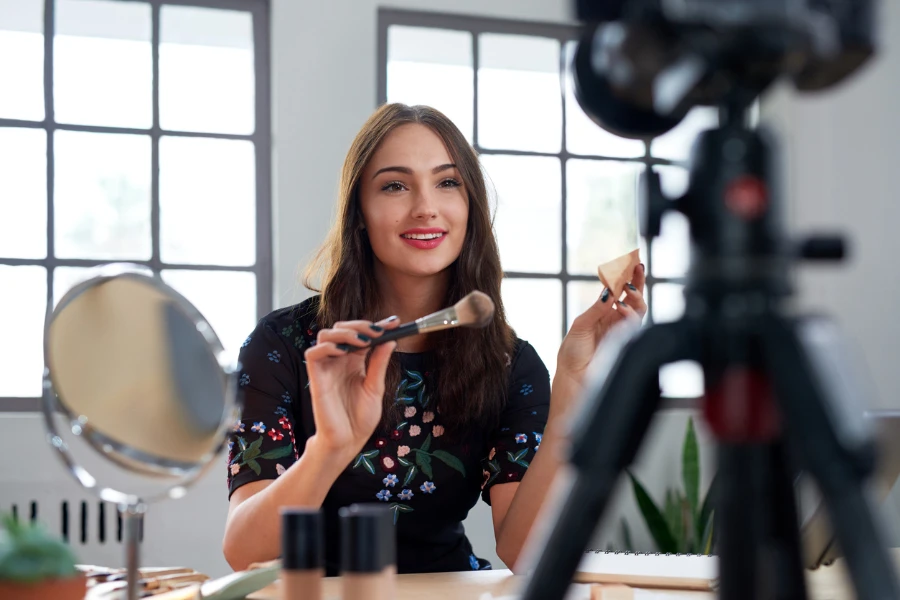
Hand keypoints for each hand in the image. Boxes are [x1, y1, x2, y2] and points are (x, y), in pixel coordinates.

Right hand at [303, 316, 399, 463]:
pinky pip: (313, 353)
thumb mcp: (376, 388)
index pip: (363, 335)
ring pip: (326, 335)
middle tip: (378, 331)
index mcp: (355, 362)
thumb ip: (379, 364)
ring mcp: (327, 368)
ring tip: (363, 341)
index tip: (395, 321)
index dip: (377, 325)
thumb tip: (390, 340)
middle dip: (360, 325)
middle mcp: (340, 361)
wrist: (348, 442)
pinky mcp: (316, 378)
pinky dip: (327, 347)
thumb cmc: (360, 419)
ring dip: (344, 332)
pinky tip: (343, 352)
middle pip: (342, 328)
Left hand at [555, 264, 646, 398]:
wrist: (574, 376)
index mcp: (603, 313)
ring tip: (627, 288)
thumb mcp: (581, 325)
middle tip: (637, 266)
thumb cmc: (573, 353)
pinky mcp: (626, 340)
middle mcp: (615, 319)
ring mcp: (622, 329)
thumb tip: (608, 291)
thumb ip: (596, 308)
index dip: (624, 276)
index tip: (629, 261)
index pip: (617, 290)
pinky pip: (634, 323)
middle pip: (632, 296)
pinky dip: (629, 312)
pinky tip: (620, 307)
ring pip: (638, 308)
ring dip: (635, 295)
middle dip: (637, 280)